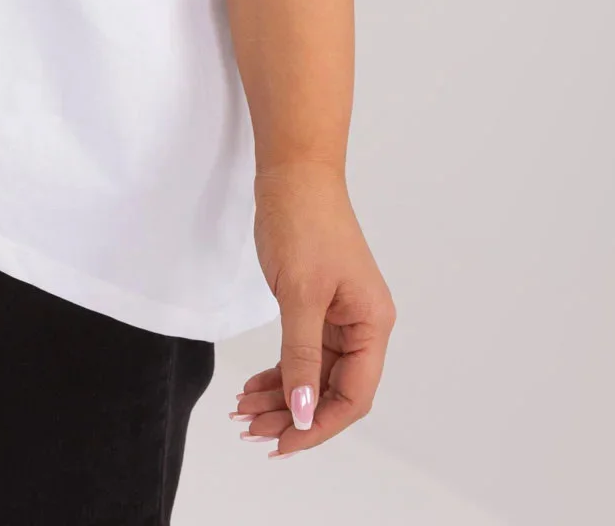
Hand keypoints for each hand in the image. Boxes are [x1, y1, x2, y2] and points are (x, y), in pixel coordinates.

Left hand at [232, 162, 394, 458]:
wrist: (292, 171)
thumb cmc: (303, 223)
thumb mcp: (300, 294)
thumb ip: (301, 355)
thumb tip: (302, 411)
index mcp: (371, 324)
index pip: (353, 395)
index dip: (318, 424)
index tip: (281, 442)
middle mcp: (361, 325)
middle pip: (330, 389)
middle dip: (292, 414)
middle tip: (250, 430)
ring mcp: (338, 316)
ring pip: (312, 374)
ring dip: (280, 397)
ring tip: (243, 414)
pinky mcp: (315, 305)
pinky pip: (301, 352)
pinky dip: (279, 372)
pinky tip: (252, 388)